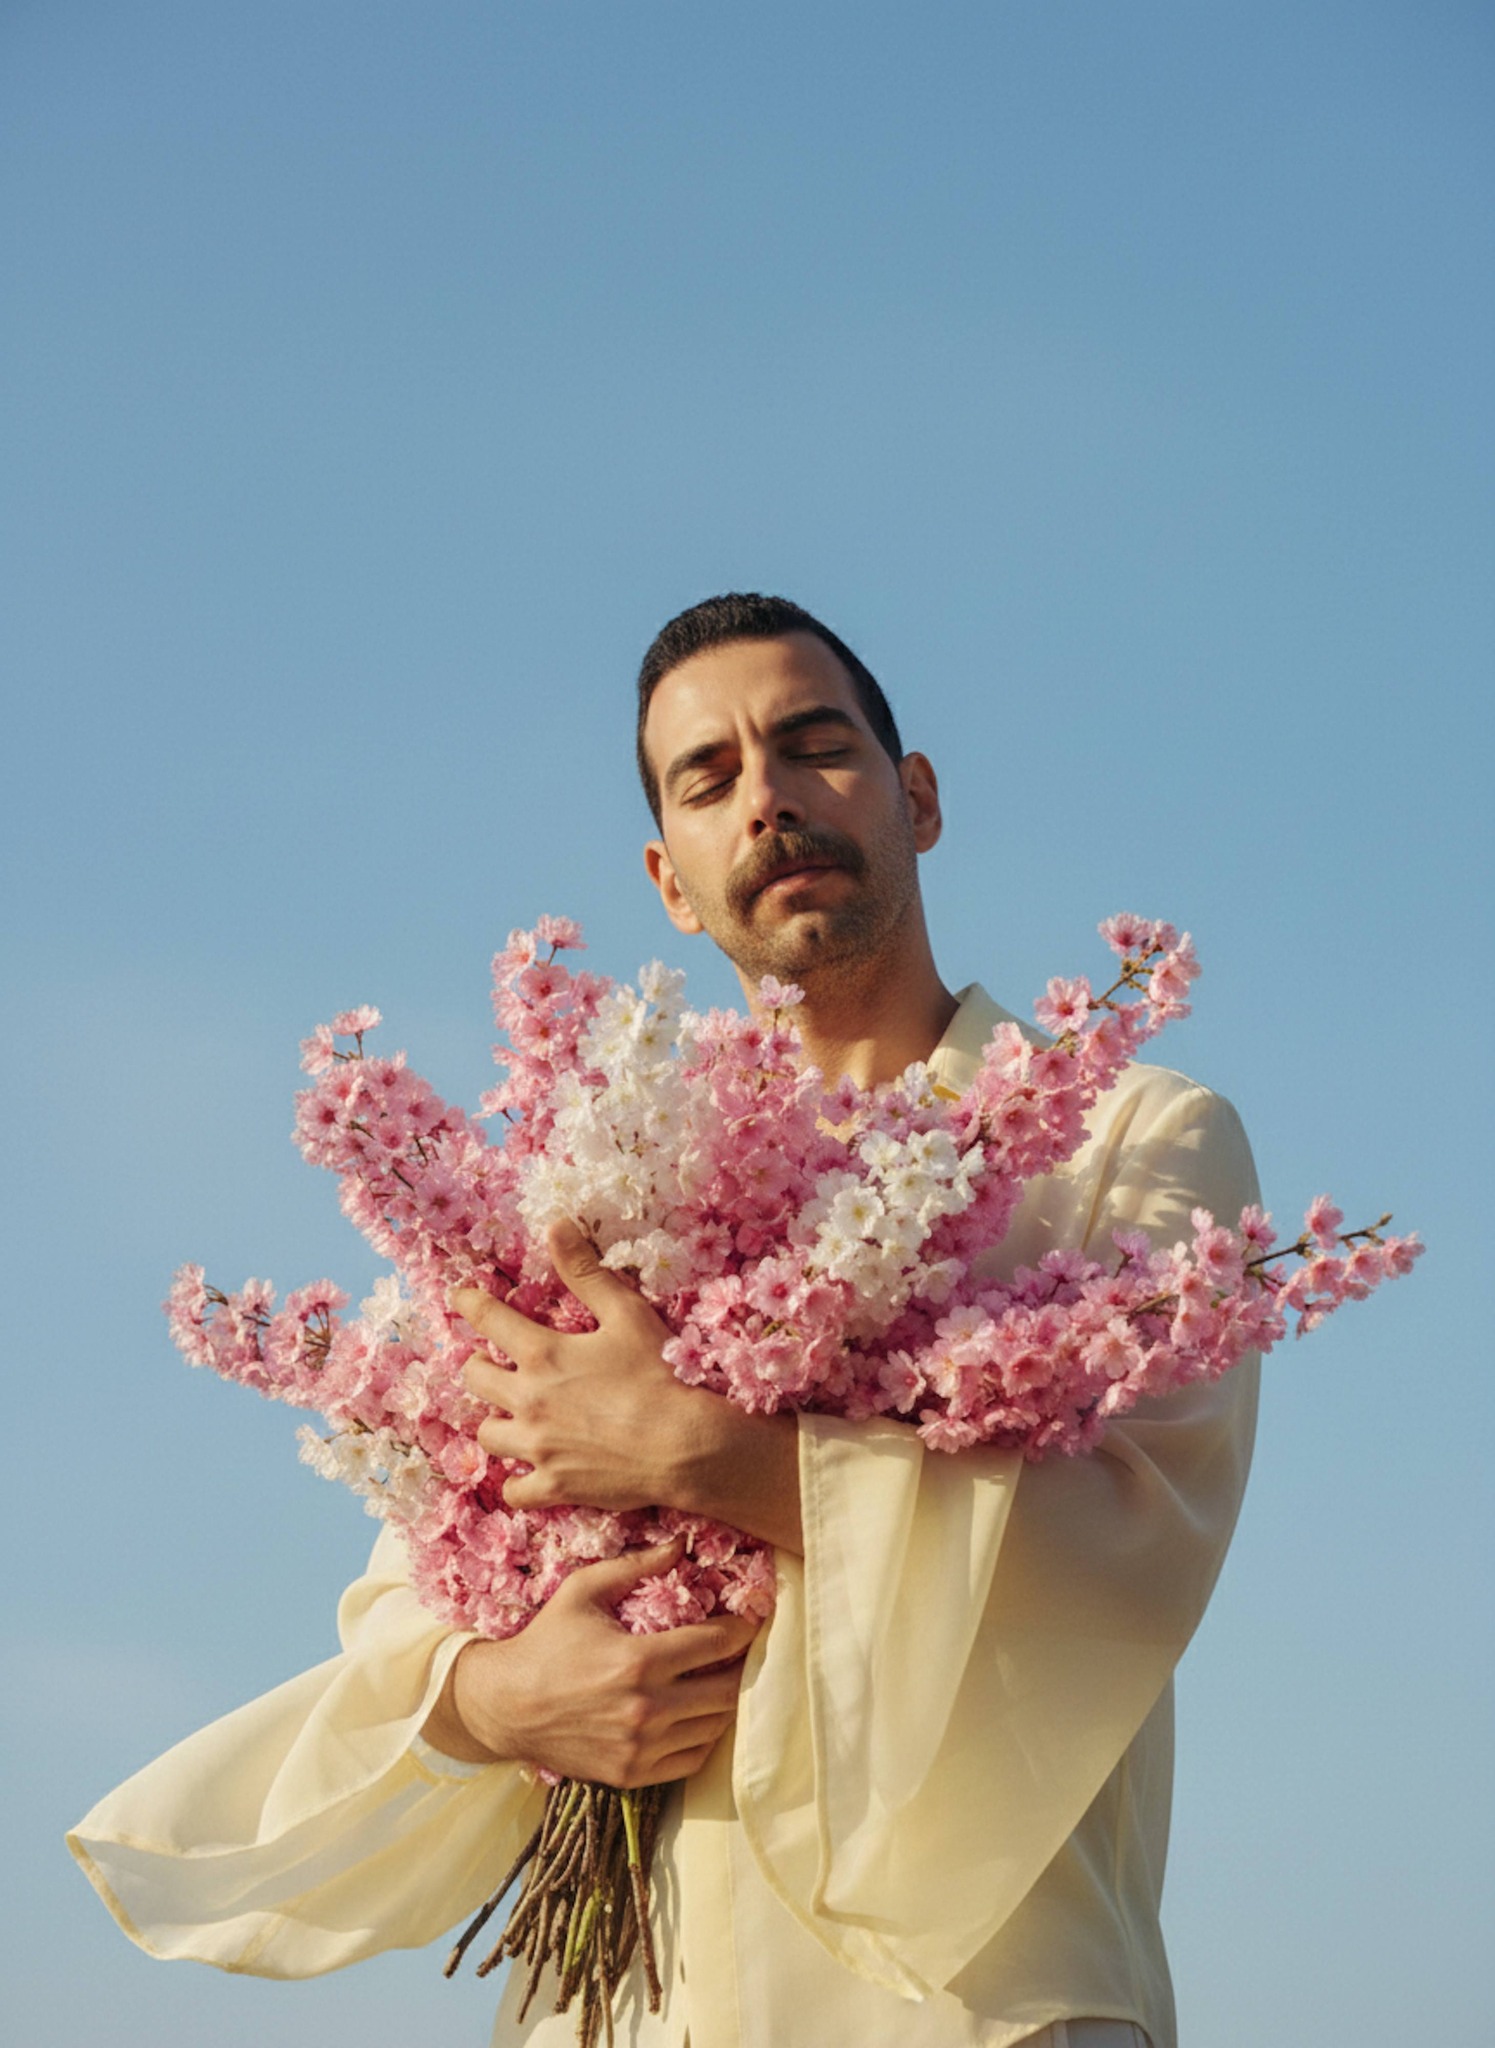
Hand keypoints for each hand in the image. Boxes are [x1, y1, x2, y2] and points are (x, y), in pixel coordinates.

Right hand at [422, 1540, 758, 1785]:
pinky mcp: (632, 1775)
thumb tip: (680, 1544)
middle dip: (743, 1666)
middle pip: (728, 1691)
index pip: (716, 1644)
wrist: (503, 1706)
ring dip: (726, 1702)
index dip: (742, 1628)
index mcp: (638, 1660)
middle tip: (744, 1651)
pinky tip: (697, 1714)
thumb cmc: (545, 1641)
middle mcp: (645, 1709)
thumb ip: (635, 1565)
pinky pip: (692, 1760)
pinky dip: (704, 1737)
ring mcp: (640, 1748)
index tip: (750, 1618)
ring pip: (715, 1728)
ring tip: (722, 1679)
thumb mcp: (583, 1590)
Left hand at [452, 1220, 711, 1513]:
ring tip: (511, 1417)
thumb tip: (556, 1224)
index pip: (488, 1320)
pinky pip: (514, 1490)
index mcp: (542, 1354)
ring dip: (496, 1422)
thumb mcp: (626, 1313)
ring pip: (488, 1435)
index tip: (458, 1297)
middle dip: (479, 1366)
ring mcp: (537, 1447)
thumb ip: (585, 1271)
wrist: (684, 1445)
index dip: (468, 1303)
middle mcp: (528, 1400)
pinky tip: (530, 1471)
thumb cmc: (659, 1373)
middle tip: (492, 1363)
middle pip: (475, 1379)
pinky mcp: (553, 1486)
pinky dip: (518, 1480)